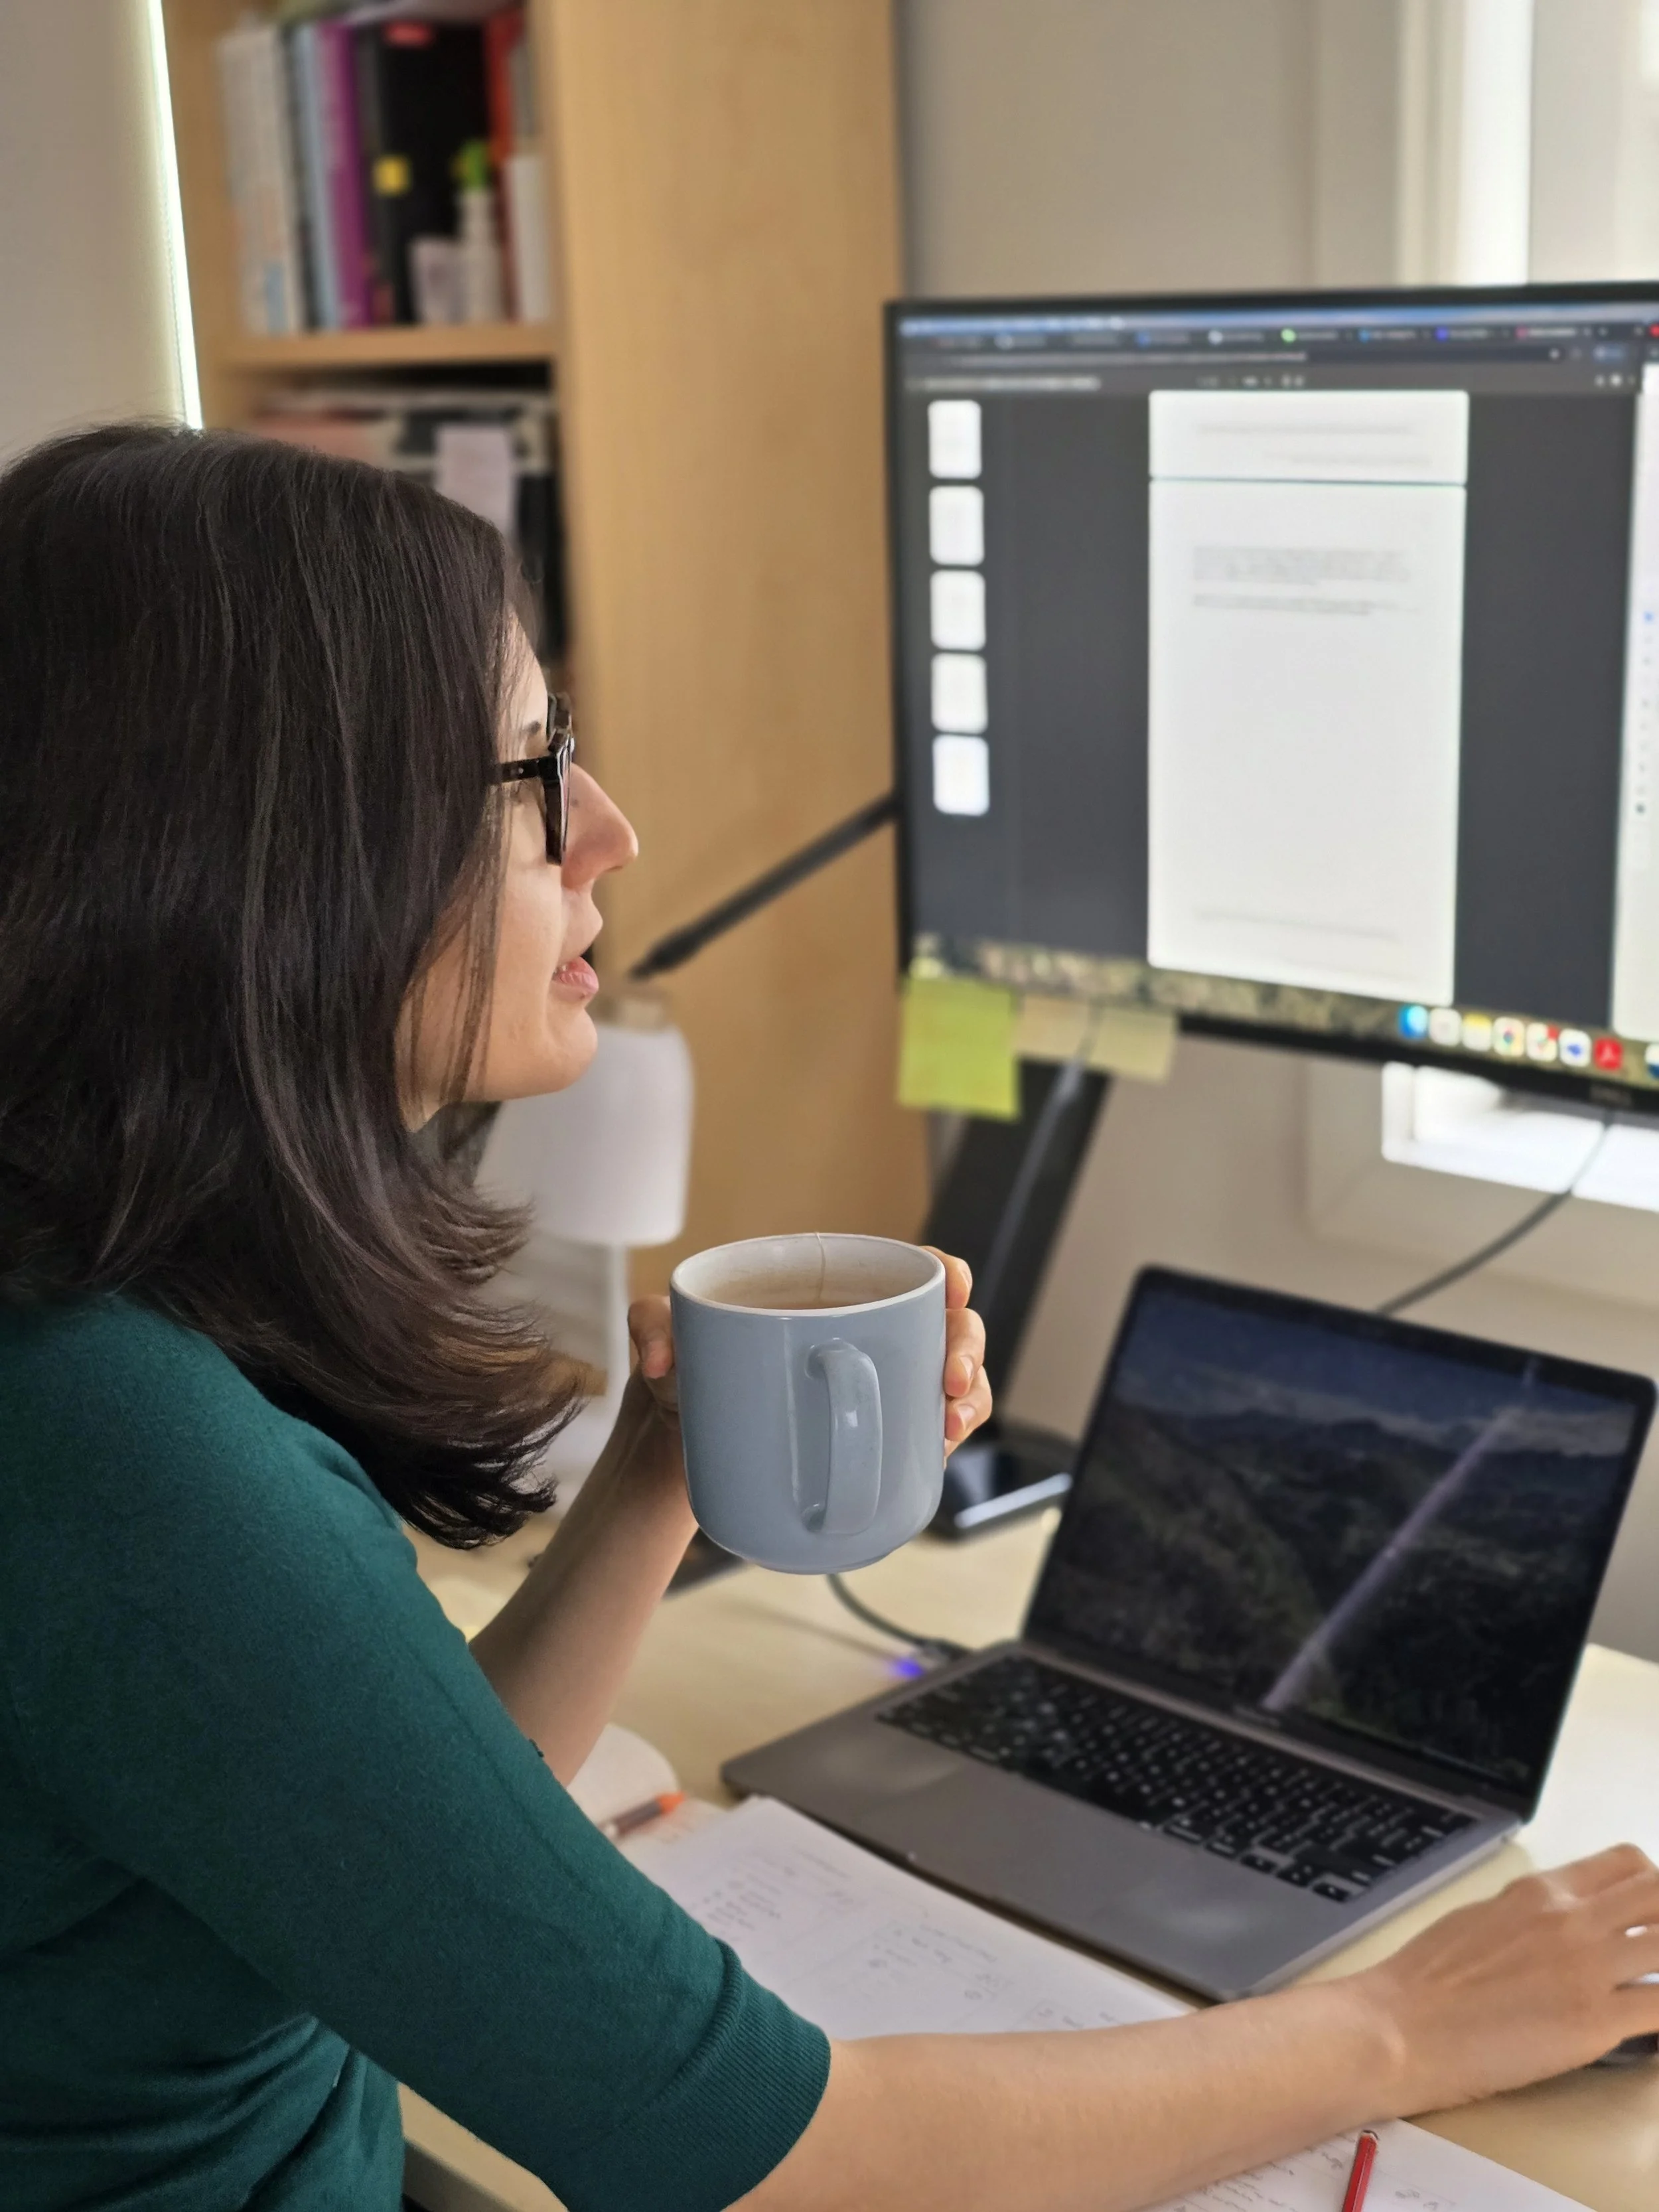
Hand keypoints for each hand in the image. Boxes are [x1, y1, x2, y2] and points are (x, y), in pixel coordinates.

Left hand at [628, 1258, 992, 1456]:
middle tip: (947, 1378)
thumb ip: (650, 1323)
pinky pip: (934, 1432)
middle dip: (965, 1346)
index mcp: (838, 1294)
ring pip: (955, 1380)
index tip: (952, 1287)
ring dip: (967, 1398)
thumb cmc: (691, 1374)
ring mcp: (883, 1388)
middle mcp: (873, 1336)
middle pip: (949, 1326)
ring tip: (946, 1424)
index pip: (911, 1271)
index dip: (946, 1274)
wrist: (686, 1449)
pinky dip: (947, 1438)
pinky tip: (938, 1450)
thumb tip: (658, 1359)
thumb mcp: (667, 1336)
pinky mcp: (881, 1439)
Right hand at [1349, 1843, 1658, 2111]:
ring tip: (1652, 1983)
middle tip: (1656, 1947)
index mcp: (1541, 1892)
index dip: (1651, 1887)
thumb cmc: (1426, 1980)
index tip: (1650, 1913)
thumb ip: (1529, 1916)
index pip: (1626, 1864)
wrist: (1402, 2026)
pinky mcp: (1595, 2023)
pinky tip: (1655, 2026)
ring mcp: (1587, 1969)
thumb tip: (1553, 1926)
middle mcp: (1572, 1920)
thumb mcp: (1480, 1918)